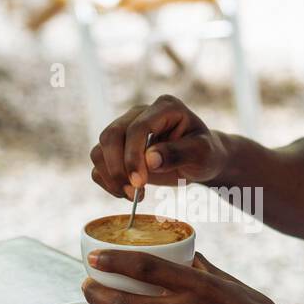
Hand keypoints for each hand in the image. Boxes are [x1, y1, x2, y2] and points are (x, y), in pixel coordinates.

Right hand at [90, 95, 230, 200]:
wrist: (201, 160)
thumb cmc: (205, 154)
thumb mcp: (202, 154)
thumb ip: (179, 153)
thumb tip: (149, 160)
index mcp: (164, 107)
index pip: (137, 128)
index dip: (133, 156)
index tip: (140, 183)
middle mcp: (139, 113)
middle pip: (110, 136)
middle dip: (117, 168)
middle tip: (133, 194)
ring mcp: (126, 129)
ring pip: (99, 150)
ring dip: (110, 177)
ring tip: (131, 196)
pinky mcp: (118, 147)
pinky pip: (98, 163)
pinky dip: (106, 181)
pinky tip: (126, 193)